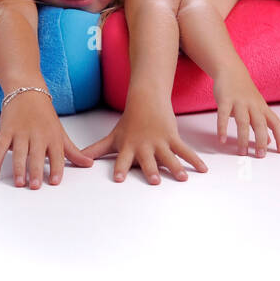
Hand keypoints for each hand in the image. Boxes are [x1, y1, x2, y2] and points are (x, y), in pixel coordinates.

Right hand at [0, 90, 92, 188]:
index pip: (57, 155)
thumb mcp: (61, 133)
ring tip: (19, 183)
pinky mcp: (5, 131)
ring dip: (18, 168)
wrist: (27, 91)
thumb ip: (73, 152)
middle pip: (37, 155)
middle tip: (35, 186)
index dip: (57, 169)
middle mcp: (38, 135)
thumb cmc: (45, 116)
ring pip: (19, 152)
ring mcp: (21, 132)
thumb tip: (89, 164)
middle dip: (36, 171)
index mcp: (53, 137)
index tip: (55, 182)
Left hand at [80, 93, 207, 183]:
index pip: (123, 160)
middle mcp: (144, 146)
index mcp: (129, 148)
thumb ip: (95, 150)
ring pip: (169, 157)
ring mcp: (160, 142)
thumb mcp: (112, 138)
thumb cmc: (128, 123)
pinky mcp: (173, 138)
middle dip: (151, 170)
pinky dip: (195, 160)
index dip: (121, 169)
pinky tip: (203, 170)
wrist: (146, 100)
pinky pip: (185, 151)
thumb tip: (75, 160)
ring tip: (182, 178)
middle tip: (154, 181)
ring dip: (176, 167)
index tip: (119, 179)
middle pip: (148, 160)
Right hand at [214, 72, 279, 157]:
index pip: (276, 123)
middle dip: (261, 140)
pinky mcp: (225, 100)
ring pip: (243, 121)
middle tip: (260, 155)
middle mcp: (253, 105)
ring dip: (243, 138)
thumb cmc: (245, 91)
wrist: (231, 70)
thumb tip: (269, 140)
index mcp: (262, 108)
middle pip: (260, 124)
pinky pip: (224, 115)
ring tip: (242, 152)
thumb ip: (263, 123)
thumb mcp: (257, 106)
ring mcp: (239, 102)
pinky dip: (223, 128)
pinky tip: (221, 139)